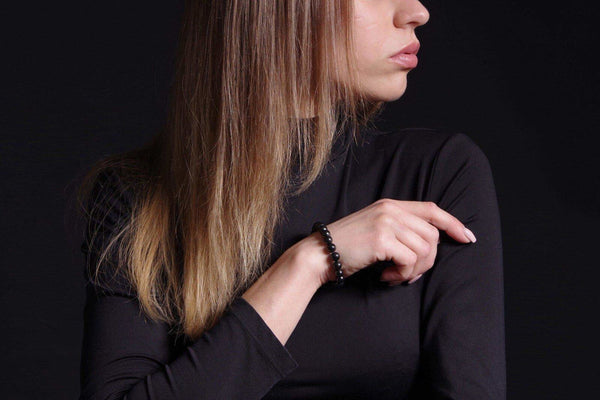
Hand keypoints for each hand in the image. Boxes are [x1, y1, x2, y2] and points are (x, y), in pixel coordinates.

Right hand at [307, 198, 475, 285]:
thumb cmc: (347, 247)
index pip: (432, 210)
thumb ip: (400, 229)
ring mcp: (386, 222)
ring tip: (394, 276)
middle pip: (432, 236)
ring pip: (424, 250)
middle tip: (409, 274)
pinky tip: (385, 277)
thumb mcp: (376, 229)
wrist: (319, 254)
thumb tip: (430, 246)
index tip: (467, 238)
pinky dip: (401, 275)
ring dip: (412, 270)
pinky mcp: (381, 239)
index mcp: (390, 205)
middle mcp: (390, 210)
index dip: (453, 224)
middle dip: (428, 261)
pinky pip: (409, 260)